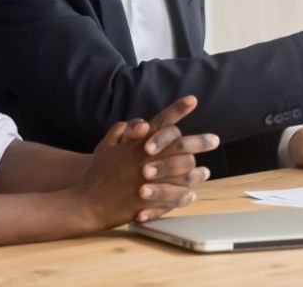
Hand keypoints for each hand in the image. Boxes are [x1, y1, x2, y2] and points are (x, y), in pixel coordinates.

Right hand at [73, 96, 219, 228]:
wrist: (87, 203)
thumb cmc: (98, 172)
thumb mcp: (105, 145)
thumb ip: (123, 130)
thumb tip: (143, 123)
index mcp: (136, 145)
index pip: (160, 122)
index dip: (177, 109)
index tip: (193, 100)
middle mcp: (145, 160)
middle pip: (180, 146)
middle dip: (200, 141)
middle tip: (215, 139)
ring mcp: (149, 181)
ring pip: (182, 173)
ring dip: (196, 172)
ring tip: (205, 171)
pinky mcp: (149, 201)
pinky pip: (174, 198)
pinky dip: (184, 196)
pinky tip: (191, 194)